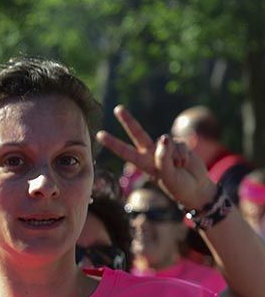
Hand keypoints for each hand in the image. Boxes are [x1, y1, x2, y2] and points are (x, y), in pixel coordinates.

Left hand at [96, 105, 216, 209]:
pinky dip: (184, 154)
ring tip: (178, 168)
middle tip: (118, 108)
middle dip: (128, 121)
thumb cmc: (178, 185)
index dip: (113, 143)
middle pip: (138, 134)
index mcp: (143, 163)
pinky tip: (185, 163)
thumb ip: (163, 157)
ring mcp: (165, 148)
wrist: (196, 188)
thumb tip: (164, 138)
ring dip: (175, 155)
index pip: (125, 151)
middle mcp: (151, 153)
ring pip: (167, 140)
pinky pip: (180, 144)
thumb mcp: (167, 175)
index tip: (99, 135)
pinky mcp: (178, 144)